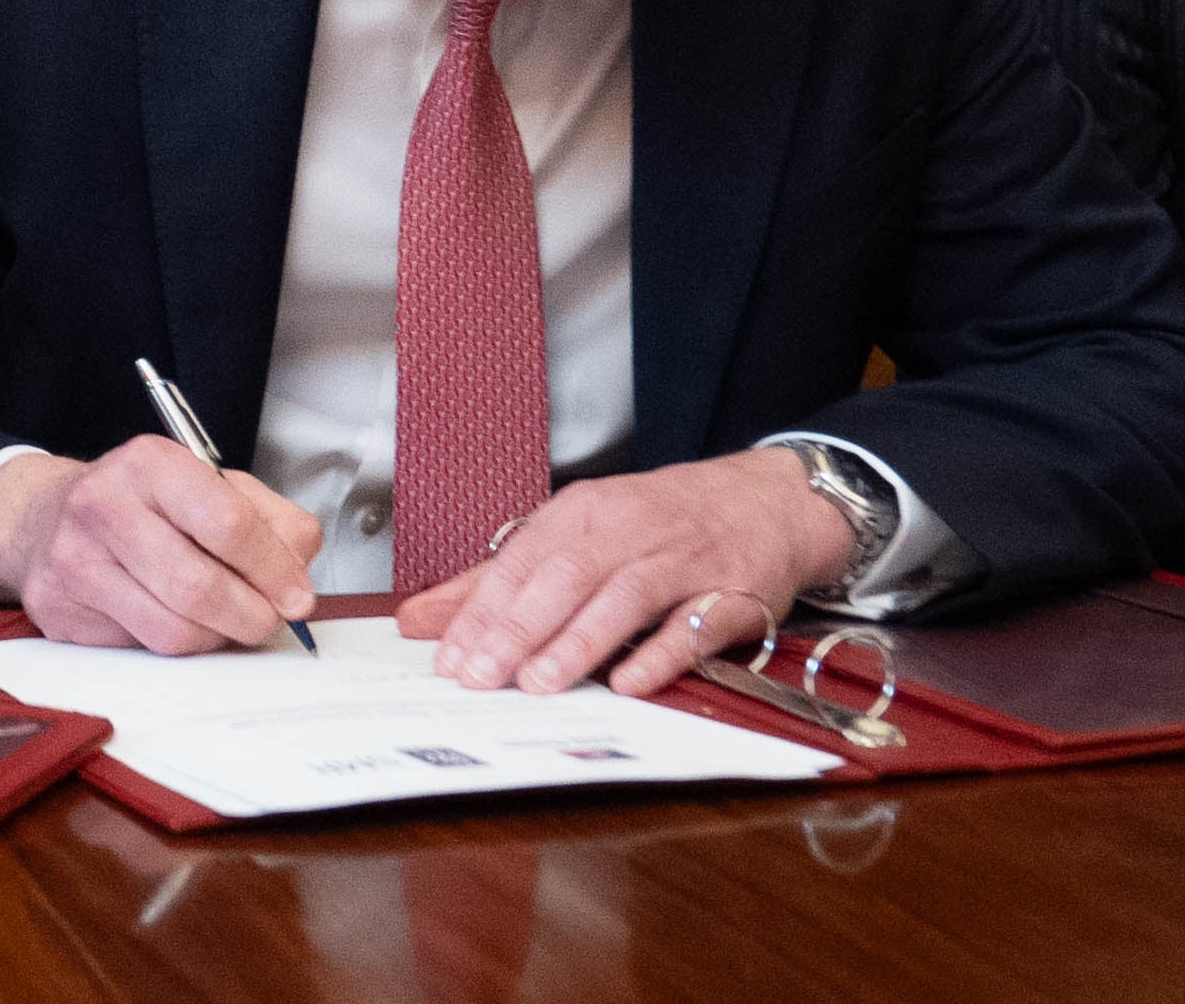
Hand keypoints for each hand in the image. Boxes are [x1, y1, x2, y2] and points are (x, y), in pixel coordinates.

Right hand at [0, 439, 324, 651]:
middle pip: (199, 587)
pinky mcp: (59, 610)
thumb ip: (270, 521)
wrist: (43, 519)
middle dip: (251, 616)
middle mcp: (102, 505)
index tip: (297, 595)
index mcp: (149, 464)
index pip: (227, 522)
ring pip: (173, 631)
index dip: (273, 568)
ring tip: (221, 620)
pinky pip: (141, 649)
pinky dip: (173, 646)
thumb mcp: (209, 487)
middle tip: (267, 619)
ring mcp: (74, 560)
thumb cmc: (140, 505)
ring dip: (215, 637)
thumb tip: (297, 577)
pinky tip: (173, 619)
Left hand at [394, 447, 856, 695]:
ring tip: (538, 683)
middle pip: (563, 578)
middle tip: (480, 677)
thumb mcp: (575, 533)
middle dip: (516, 631)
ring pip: (621, 598)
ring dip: (577, 643)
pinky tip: (628, 683)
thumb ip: (498, 580)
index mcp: (582, 512)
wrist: (766, 501)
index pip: (519, 561)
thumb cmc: (658, 522)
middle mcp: (628, 530)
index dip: (480, 610)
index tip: (447, 657)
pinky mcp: (733, 592)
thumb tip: (419, 620)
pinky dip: (659, 654)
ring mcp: (682, 560)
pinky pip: (692, 625)